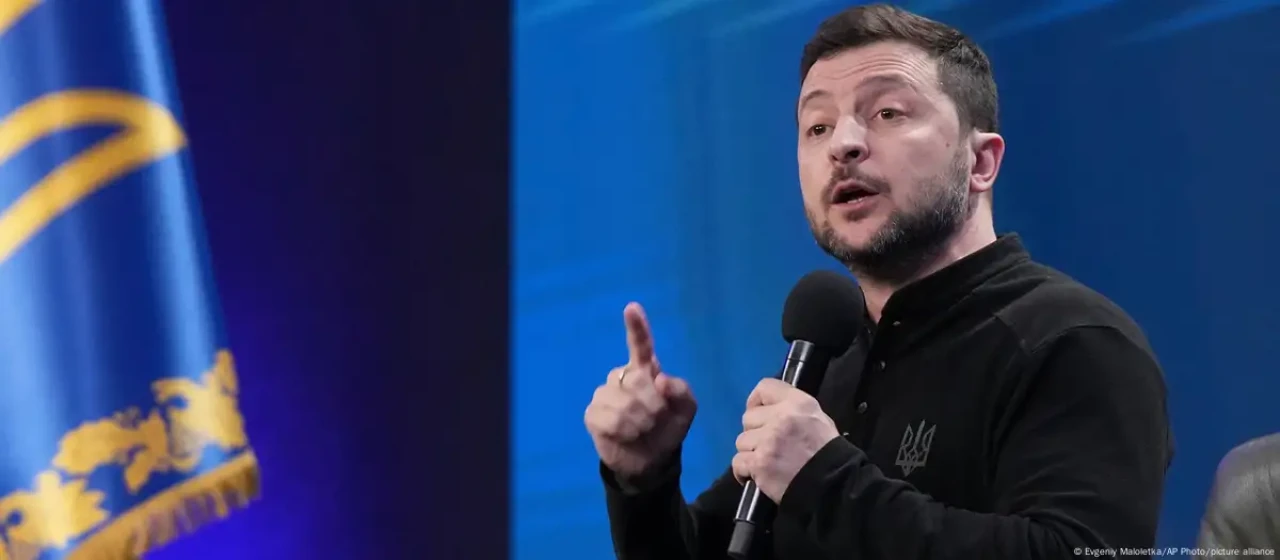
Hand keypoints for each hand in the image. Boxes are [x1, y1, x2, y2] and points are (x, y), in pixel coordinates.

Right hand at [584, 303, 697, 478]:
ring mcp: (605, 393)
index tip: (632, 308)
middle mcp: (623, 376)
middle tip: (657, 419)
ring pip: (623, 403)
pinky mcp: (593, 413)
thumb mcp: (686, 410)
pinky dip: (624, 431)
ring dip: (640, 422)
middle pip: (638, 381)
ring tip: (642, 430)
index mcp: (646, 369)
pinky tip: (626, 435)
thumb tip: (660, 380)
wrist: (652, 460)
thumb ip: (681, 391)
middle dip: (654, 405)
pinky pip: (610, 419)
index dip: (636, 326)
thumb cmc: (668, 428)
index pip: (640, 344)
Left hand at [732, 378, 839, 501]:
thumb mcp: (817, 419)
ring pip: (741, 441)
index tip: (760, 414)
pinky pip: (738, 462)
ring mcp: (768, 441)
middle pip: (748, 418)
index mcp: (797, 403)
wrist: (833, 486)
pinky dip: (744, 471)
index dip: (757, 401)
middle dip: (755, 432)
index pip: (765, 387)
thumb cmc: (827, 453)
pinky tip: (757, 476)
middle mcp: (781, 417)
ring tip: (767, 462)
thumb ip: (792, 410)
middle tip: (768, 445)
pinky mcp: (759, 463)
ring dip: (751, 453)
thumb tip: (769, 409)